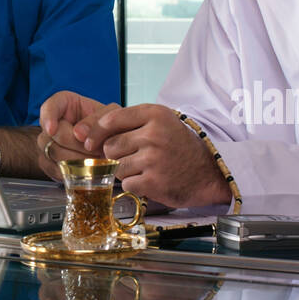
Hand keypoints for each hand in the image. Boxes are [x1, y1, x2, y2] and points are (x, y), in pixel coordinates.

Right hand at [36, 91, 120, 180]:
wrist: (111, 145)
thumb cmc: (109, 127)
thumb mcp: (111, 115)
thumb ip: (97, 119)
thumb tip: (78, 134)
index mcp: (64, 104)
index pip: (49, 107)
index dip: (48, 118)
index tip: (52, 129)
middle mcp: (52, 123)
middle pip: (53, 135)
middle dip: (77, 145)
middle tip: (96, 150)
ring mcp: (48, 144)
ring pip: (55, 154)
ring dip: (77, 160)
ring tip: (95, 159)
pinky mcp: (49, 163)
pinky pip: (55, 169)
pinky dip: (72, 172)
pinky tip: (86, 169)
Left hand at [80, 104, 230, 207]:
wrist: (208, 173)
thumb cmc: (178, 146)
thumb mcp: (160, 122)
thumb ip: (130, 122)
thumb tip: (89, 134)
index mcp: (154, 114)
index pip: (111, 119)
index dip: (96, 132)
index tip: (89, 141)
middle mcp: (154, 134)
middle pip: (110, 146)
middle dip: (115, 155)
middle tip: (132, 157)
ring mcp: (153, 159)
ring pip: (117, 167)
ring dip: (125, 171)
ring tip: (144, 168)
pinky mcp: (153, 182)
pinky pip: (127, 184)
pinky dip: (135, 185)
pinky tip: (150, 180)